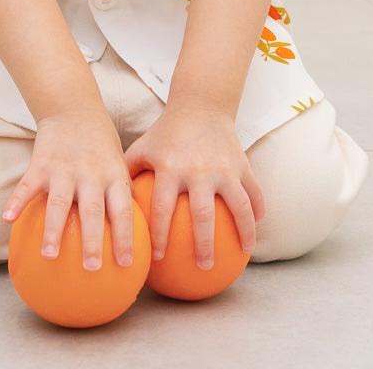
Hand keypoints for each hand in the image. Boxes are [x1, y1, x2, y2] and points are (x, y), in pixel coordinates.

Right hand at [3, 108, 134, 270]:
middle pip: (92, 210)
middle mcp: (90, 173)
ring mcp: (64, 168)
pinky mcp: (41, 162)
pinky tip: (7, 220)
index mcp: (113, 175)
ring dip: (53, 230)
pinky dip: (17, 201)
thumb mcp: (119, 163)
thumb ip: (123, 194)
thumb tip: (135, 234)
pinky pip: (27, 185)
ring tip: (49, 256)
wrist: (73, 107)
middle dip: (92, 241)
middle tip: (92, 268)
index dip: (125, 237)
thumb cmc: (100, 143)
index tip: (126, 264)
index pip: (123, 210)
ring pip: (59, 202)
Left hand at [124, 101, 263, 267]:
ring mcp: (224, 166)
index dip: (159, 235)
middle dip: (203, 244)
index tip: (157, 258)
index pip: (162, 208)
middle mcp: (198, 169)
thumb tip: (113, 215)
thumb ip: (127, 178)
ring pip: (238, 206)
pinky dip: (258, 211)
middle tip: (203, 267)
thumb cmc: (165, 133)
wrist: (199, 104)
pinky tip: (256, 230)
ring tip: (244, 253)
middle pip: (202, 214)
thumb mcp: (142, 149)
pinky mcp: (242, 163)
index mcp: (170, 168)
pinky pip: (255, 192)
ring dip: (244, 232)